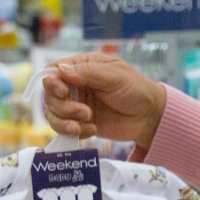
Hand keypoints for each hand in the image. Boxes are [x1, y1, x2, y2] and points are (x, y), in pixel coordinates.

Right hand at [40, 53, 167, 150]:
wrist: (150, 117)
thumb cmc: (137, 90)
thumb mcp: (115, 76)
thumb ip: (89, 73)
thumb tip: (61, 70)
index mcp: (82, 66)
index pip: (53, 71)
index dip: (52, 83)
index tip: (63, 92)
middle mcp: (75, 85)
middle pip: (50, 95)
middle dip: (63, 106)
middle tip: (85, 112)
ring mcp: (76, 105)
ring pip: (53, 113)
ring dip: (65, 122)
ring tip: (86, 124)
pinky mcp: (81, 123)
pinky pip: (65, 129)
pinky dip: (74, 132)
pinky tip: (92, 131)